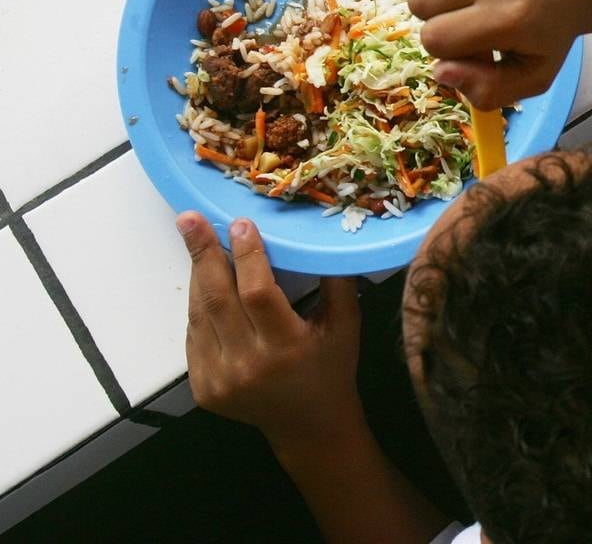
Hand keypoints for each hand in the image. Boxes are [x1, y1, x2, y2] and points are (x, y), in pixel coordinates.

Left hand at [179, 213, 363, 452]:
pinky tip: (205, 281)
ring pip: (200, 315)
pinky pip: (195, 335)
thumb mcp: (346, 325)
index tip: (241, 224)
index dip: (248, 256)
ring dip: (198, 274)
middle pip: (217, 299)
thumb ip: (336, 282)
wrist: (309, 426)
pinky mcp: (203, 388)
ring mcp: (220, 379)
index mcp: (286, 348)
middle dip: (203, 253)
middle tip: (190, 219)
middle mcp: (248, 365)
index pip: (258, 293)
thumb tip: (323, 236)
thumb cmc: (332, 368)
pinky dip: (200, 305)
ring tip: (195, 239)